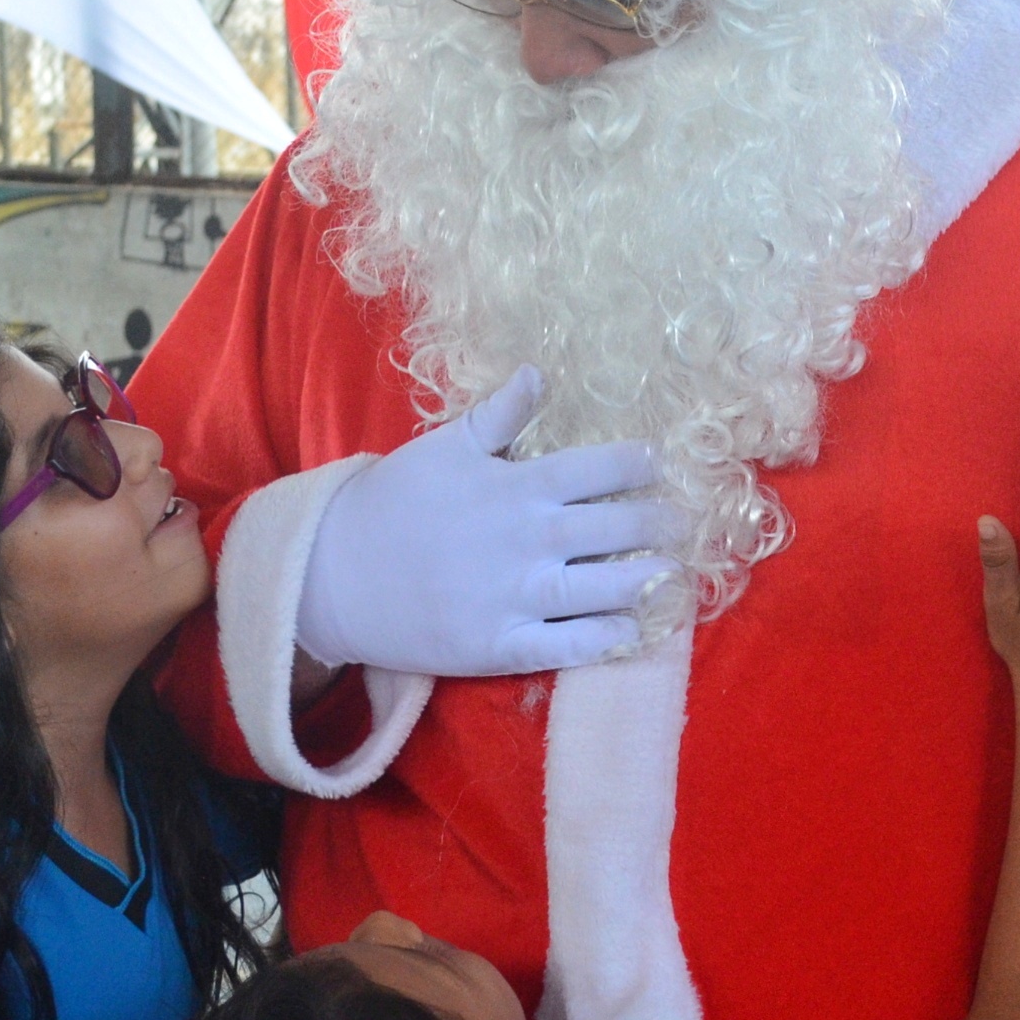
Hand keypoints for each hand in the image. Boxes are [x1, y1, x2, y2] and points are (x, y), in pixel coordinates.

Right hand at [295, 367, 680, 678]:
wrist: (336, 574)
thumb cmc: (394, 503)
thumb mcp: (444, 447)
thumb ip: (498, 414)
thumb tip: (538, 373)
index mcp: (515, 486)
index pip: (596, 469)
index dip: (637, 465)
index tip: (660, 464)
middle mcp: (526, 540)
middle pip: (614, 528)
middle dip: (658, 523)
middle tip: (683, 522)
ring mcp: (516, 596)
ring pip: (604, 588)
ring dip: (648, 580)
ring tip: (676, 574)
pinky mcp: (503, 645)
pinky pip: (569, 646)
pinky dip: (607, 640)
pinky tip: (635, 631)